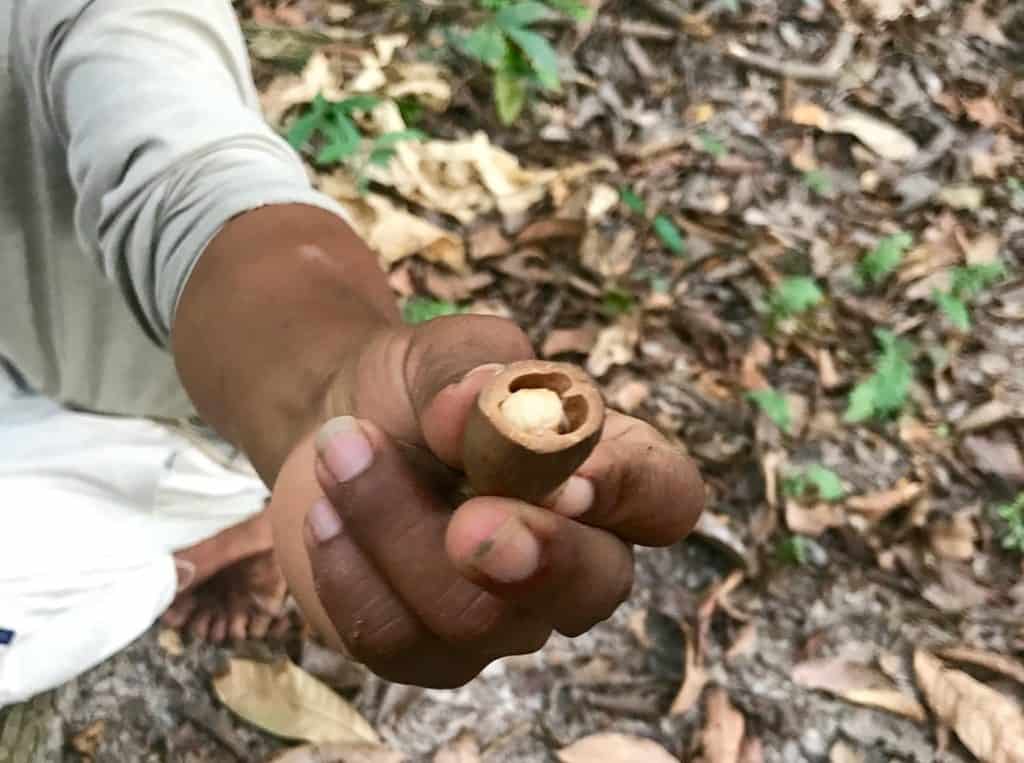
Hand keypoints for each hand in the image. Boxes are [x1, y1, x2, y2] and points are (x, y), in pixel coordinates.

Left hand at [268, 315, 704, 687]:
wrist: (337, 424)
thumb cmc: (418, 387)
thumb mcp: (443, 351)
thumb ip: (473, 368)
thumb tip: (475, 409)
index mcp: (606, 472)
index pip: (663, 498)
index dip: (629, 492)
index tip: (571, 472)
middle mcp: (573, 556)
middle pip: (593, 589)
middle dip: (530, 557)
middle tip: (465, 522)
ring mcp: (505, 617)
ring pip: (474, 615)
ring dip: (392, 523)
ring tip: (339, 447)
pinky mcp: (427, 651)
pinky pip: (396, 641)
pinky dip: (347, 570)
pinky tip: (324, 515)